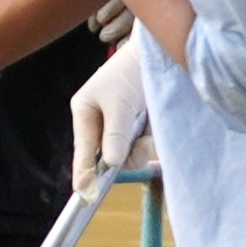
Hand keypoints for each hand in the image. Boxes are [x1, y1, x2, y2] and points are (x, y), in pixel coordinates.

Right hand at [68, 54, 151, 190]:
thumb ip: (115, 133)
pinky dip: (151, 140)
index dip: (83, 172)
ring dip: (141, 146)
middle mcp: (101, 124)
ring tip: (148, 125)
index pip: (83, 150)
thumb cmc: (132, 71)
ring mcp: (122, 127)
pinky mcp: (141, 128)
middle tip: (140, 140)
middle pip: (107, 157)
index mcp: (85, 112)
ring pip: (128, 155)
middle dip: (124, 154)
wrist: (162, 53)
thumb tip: (110, 163)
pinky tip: (154, 122)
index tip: (84, 193)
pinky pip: (144, 147)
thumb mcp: (120, 102)